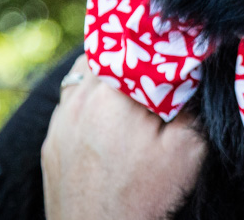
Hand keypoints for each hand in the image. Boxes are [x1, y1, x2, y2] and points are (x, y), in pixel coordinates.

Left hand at [41, 54, 205, 219]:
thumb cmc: (144, 197)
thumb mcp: (187, 149)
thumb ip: (192, 102)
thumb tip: (192, 73)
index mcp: (113, 92)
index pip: (136, 46)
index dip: (157, 45)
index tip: (175, 51)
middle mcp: (80, 98)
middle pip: (106, 55)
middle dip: (131, 58)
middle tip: (154, 71)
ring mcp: (60, 121)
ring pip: (83, 76)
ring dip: (105, 76)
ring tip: (129, 91)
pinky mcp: (51, 144)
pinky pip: (69, 106)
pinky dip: (88, 103)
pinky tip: (106, 121)